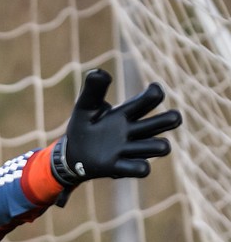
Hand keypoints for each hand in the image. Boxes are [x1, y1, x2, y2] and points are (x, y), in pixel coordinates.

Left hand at [51, 69, 182, 186]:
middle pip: (167, 121)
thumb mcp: (85, 106)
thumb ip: (92, 90)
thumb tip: (98, 72)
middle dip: (170, 119)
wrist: (71, 154)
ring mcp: (129, 149)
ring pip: (161, 147)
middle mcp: (134, 130)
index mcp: (127, 112)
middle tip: (162, 121)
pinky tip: (120, 161)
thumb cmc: (84, 126)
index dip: (155, 93)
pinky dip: (138, 166)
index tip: (150, 92)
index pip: (152, 98)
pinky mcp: (119, 167)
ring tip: (132, 144)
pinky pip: (142, 169)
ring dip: (155, 145)